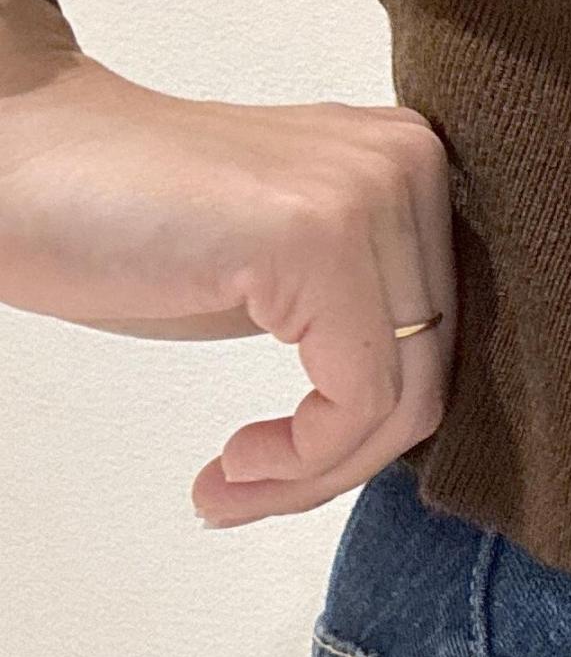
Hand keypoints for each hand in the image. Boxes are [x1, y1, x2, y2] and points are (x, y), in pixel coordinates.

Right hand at [0, 53, 455, 524]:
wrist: (11, 167)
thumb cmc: (129, 226)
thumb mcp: (283, 280)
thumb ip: (364, 319)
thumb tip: (418, 419)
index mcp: (409, 163)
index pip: (440, 338)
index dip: (367, 430)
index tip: (283, 471)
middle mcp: (407, 163)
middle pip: (429, 374)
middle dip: (340, 461)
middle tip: (246, 494)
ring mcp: (368, 193)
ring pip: (399, 399)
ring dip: (313, 474)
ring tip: (230, 489)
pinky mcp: (319, 236)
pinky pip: (357, 399)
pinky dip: (300, 459)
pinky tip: (233, 465)